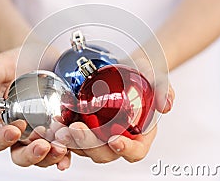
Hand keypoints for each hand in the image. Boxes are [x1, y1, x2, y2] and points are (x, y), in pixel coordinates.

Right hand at [0, 47, 70, 169]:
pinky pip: (62, 149)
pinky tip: (71, 152)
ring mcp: (41, 134)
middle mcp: (21, 132)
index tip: (14, 130)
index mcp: (2, 120)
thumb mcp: (3, 64)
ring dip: (50, 156)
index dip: (2, 138)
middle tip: (42, 145)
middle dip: (30, 154)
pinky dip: (66, 155)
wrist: (44, 56)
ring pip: (42, 156)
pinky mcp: (60, 131)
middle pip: (19, 154)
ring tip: (60, 148)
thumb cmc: (20, 62)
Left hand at [54, 85, 173, 163]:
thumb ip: (164, 88)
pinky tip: (54, 124)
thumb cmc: (140, 74)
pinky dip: (63, 135)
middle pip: (104, 153)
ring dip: (71, 143)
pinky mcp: (84, 129)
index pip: (135, 151)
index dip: (125, 149)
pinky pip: (72, 139)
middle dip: (90, 145)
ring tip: (59, 129)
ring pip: (85, 149)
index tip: (114, 139)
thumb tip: (166, 106)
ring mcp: (99, 137)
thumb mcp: (156, 76)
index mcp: (139, 136)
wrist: (122, 65)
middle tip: (76, 130)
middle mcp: (118, 140)